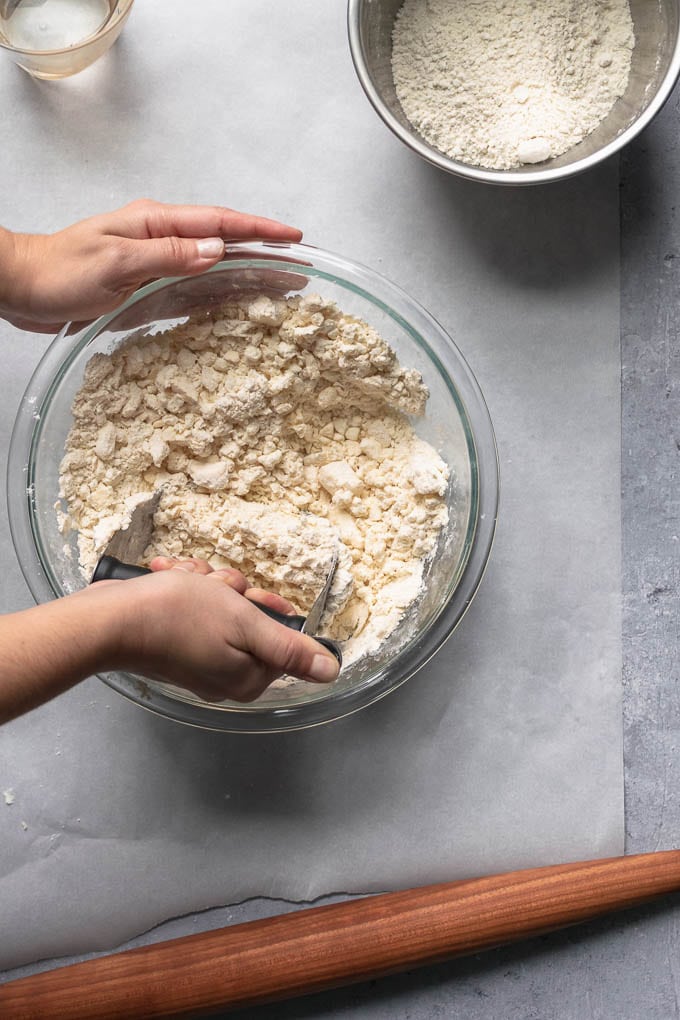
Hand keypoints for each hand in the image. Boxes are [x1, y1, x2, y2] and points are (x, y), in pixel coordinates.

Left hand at [0, 200, 301, 332]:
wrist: (22, 287)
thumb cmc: (60, 271)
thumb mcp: (115, 263)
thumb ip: (166, 256)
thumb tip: (215, 251)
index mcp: (156, 222)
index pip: (219, 223)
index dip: (259, 230)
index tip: (293, 237)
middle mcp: (162, 239)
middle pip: (225, 244)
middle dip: (265, 253)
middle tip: (301, 268)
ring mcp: (157, 264)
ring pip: (214, 267)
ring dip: (249, 275)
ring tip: (283, 288)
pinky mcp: (149, 289)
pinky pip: (196, 290)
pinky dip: (222, 295)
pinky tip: (240, 304)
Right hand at [110, 557, 339, 702]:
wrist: (111, 619)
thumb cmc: (178, 617)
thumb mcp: (245, 624)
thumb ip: (289, 648)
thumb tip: (331, 671)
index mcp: (247, 677)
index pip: (279, 638)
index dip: (266, 607)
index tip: (247, 594)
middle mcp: (223, 673)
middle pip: (248, 618)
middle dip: (229, 591)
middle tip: (210, 587)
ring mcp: (195, 658)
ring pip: (219, 604)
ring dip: (204, 583)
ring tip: (183, 579)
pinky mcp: (171, 642)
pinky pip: (191, 606)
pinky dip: (182, 586)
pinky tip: (168, 577)